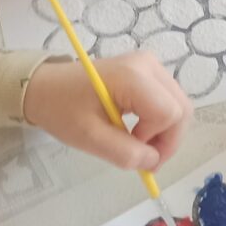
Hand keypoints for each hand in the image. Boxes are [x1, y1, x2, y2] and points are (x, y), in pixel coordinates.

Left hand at [23, 52, 192, 169]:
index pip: (170, 114)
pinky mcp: (147, 69)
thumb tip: (154, 161)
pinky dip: (160, 120)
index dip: (158, 140)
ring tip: (139, 144)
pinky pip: (168, 98)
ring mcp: (150, 64)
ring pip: (178, 104)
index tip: (133, 151)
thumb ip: (125, 153)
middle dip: (169, 139)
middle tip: (145, 158)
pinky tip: (140, 130)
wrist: (44, 86)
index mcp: (133, 77)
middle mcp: (148, 65)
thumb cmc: (62, 109)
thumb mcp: (89, 138)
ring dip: (165, 131)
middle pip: (181, 108)